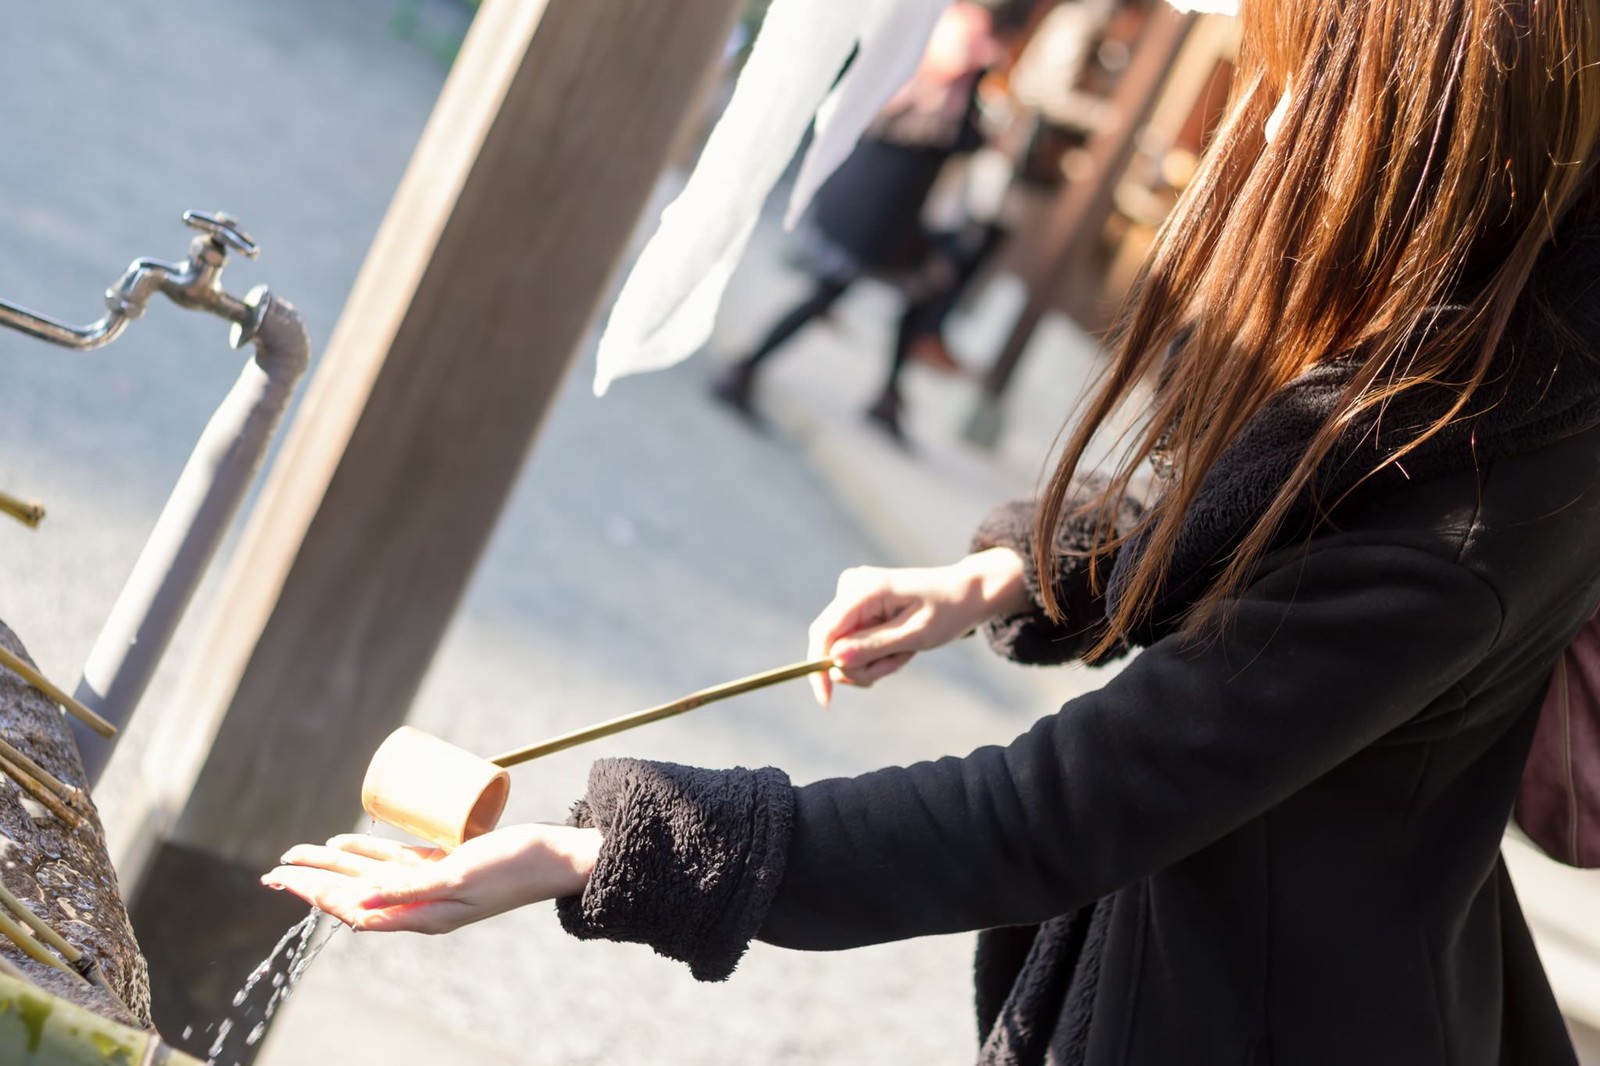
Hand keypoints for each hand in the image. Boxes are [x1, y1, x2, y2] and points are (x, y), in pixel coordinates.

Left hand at [260, 824, 601, 933]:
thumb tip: (355, 904)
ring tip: (294, 858)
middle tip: (272, 872)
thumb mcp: (458, 877)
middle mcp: (420, 903)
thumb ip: (408, 891)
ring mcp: (431, 884)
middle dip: (311, 880)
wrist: (556, 857)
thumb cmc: (513, 868)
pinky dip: (366, 852)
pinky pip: (393, 861)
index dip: (315, 893)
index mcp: (421, 915)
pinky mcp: (443, 865)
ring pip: (367, 874)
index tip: (285, 880)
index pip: (353, 906)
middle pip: (353, 890)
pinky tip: (342, 844)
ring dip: (330, 866)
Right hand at [808, 548, 1028, 705]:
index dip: (819, 668)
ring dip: (875, 661)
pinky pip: (854, 642)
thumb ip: (874, 646)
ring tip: (905, 651)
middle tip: (900, 661)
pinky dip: (877, 653)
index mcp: (864, 589)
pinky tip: (900, 646)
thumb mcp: (915, 635)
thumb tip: (834, 659)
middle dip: (864, 665)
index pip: (824, 633)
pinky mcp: (858, 605)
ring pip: (845, 648)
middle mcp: (851, 587)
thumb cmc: (947, 610)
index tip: (827, 701)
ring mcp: (853, 594)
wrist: (966, 593)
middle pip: (833, 645)